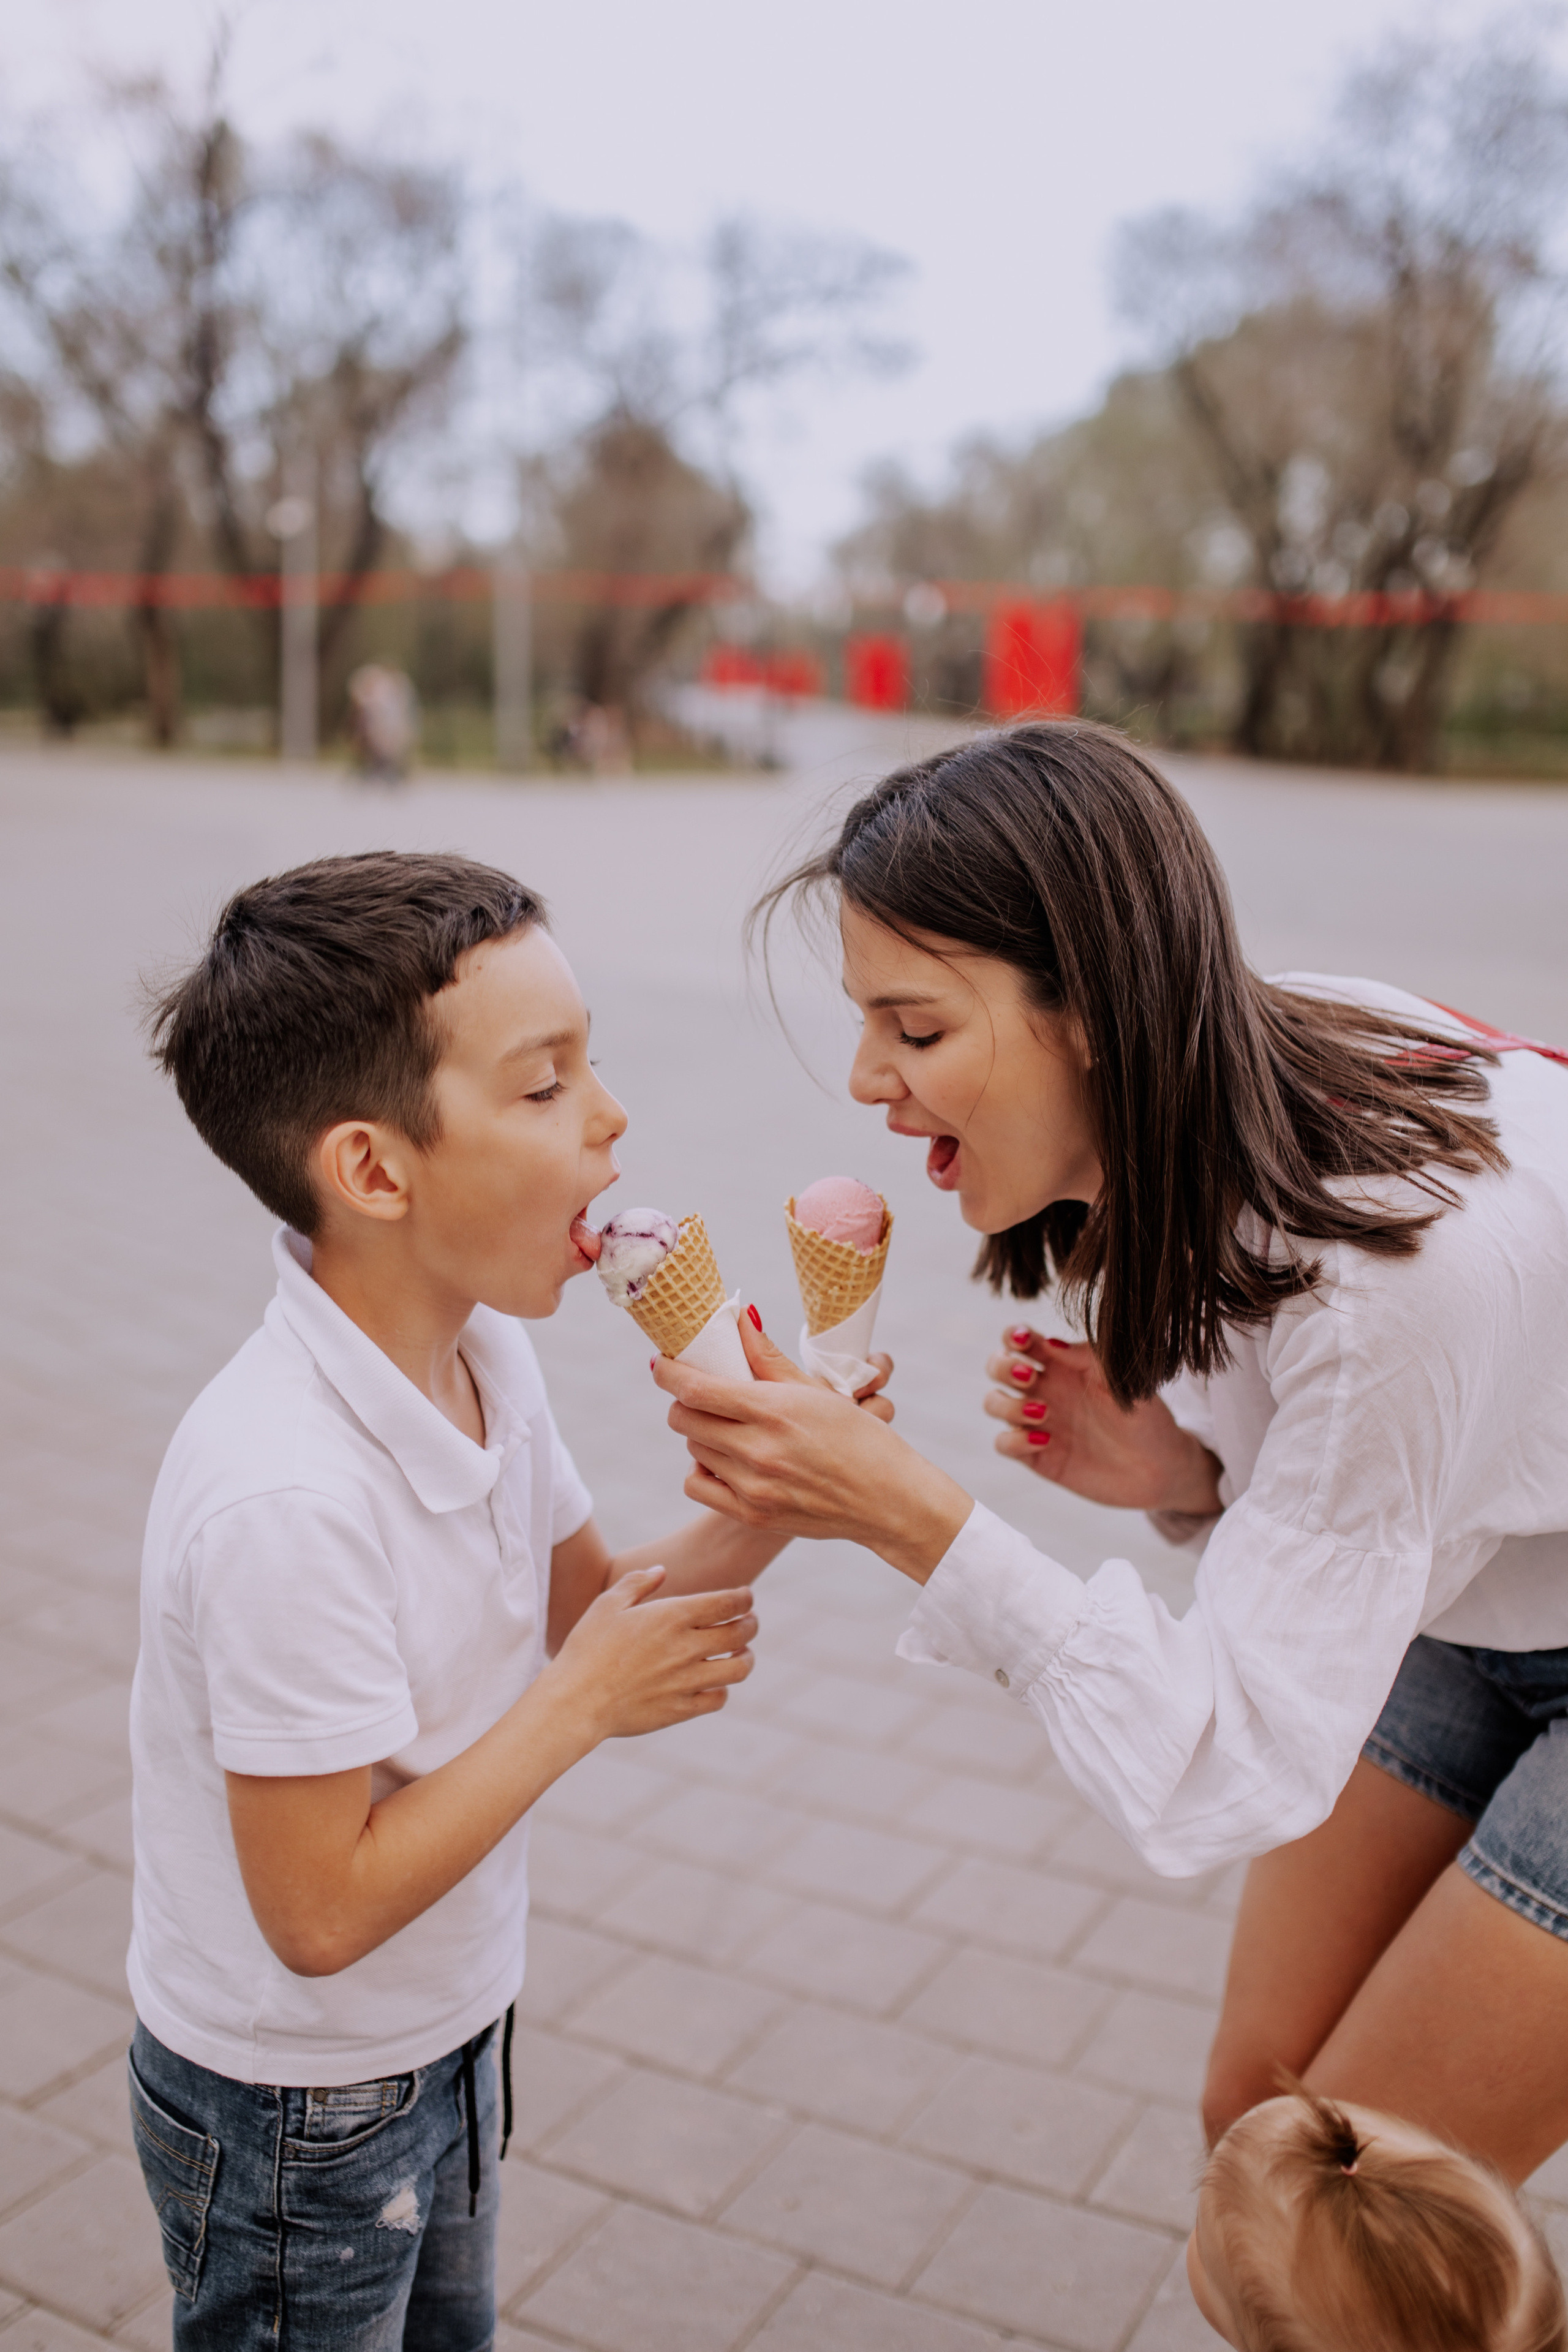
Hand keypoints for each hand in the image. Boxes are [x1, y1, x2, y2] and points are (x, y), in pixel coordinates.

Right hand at [546, 1566, 756, 1736]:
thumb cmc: (587, 1648)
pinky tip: (715, 1683)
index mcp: (672, 1617)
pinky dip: (723, 1689)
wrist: (576, 1701)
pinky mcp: (681, 1709)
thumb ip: (638, 1583)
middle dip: (751, 1624)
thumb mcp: (607, 1604)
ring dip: (746, 1658)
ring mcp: (686, 1681)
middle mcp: (687, 1648)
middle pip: (740, 1634)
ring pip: (738, 1669)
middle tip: (749, 1622)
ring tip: (742, 1653)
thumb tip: (662, 1570)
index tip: (746, 1597)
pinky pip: (718, 1698)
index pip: (728, 1603)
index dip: (744, 1598)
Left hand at [654, 1313, 968, 1581]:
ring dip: (701, 1434)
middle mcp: (758, 1450)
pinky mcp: (752, 1514)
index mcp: (773, 1411)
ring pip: (692, 1450)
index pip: (695, 1388)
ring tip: (728, 1428)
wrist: (887, 1500)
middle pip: (684, 1419)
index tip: (661, 1364)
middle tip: (703, 1395)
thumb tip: (737, 1316)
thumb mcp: (816, 1390)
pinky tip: (726, 1462)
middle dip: (685, 1402)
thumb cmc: (859, 1438)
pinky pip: (697, 1486)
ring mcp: (752, 1487)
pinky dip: (703, 1470)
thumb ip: (767, 1356)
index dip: (669, 1373)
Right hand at [985, 1324, 1222, 1515]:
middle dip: (1002, 1366)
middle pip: (997, 1367)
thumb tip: (1049, 1343)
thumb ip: (1087, 1357)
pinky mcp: (1037, 1456)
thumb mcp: (1122, 1379)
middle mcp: (1044, 1389)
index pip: (1022, 1340)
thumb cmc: (1145, 1415)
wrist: (1160, 1467)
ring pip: (993, 1403)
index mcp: (1062, 1364)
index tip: (1026, 1340)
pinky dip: (1014, 1440)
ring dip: (1007, 1404)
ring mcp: (1037, 1423)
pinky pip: (1004, 1443)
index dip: (1015, 1335)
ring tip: (1044, 1413)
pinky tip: (1045, 1441)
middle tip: (1028, 1376)